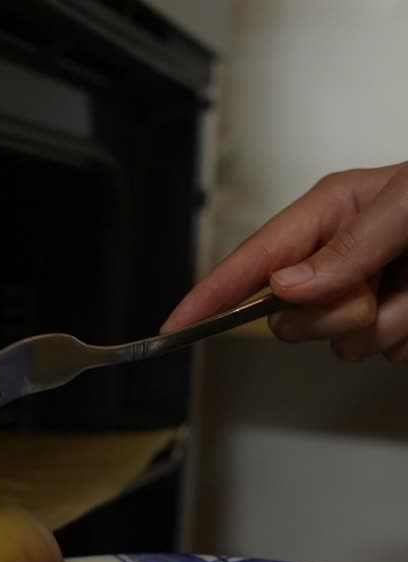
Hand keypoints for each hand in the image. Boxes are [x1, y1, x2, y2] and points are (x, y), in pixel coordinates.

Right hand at [162, 162, 407, 362]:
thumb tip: (289, 286)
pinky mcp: (394, 322)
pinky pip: (383, 353)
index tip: (176, 326)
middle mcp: (338, 257)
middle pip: (290, 316)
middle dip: (334, 312)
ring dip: (388, 323)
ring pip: (340, 343)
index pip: (253, 261)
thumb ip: (346, 249)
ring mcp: (365, 293)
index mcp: (328, 214)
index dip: (210, 295)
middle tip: (381, 285)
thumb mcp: (404, 208)